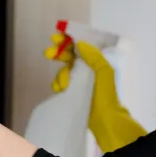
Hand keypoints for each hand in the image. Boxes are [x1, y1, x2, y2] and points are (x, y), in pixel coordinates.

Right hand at [44, 33, 145, 151]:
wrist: (104, 119)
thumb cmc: (106, 95)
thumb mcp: (104, 71)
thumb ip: (93, 56)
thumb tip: (79, 43)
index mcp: (95, 61)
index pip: (79, 45)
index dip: (67, 40)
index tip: (56, 37)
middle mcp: (85, 69)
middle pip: (67, 55)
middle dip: (57, 53)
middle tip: (49, 54)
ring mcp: (77, 80)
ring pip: (62, 70)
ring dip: (61, 74)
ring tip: (65, 84)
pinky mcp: (70, 91)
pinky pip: (59, 83)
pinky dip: (59, 85)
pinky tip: (63, 89)